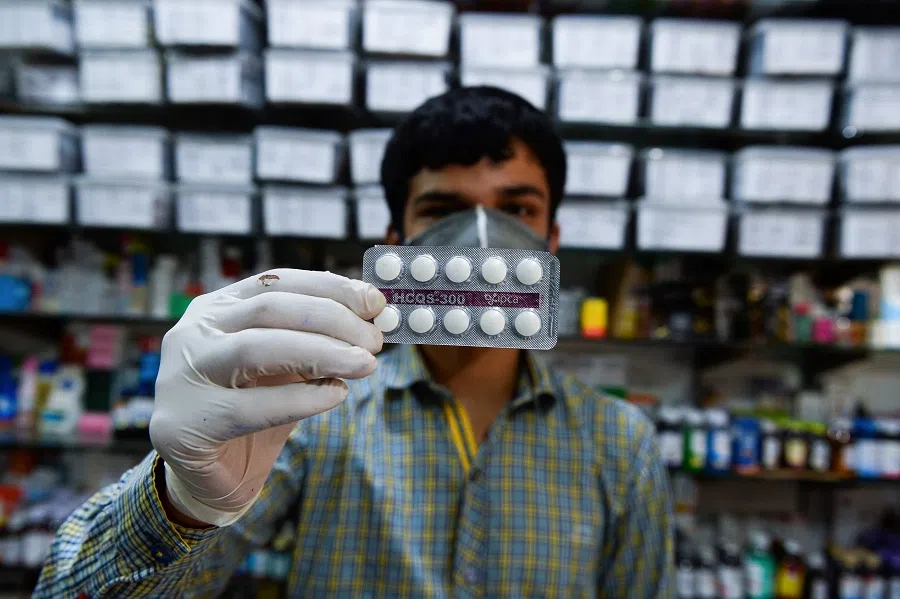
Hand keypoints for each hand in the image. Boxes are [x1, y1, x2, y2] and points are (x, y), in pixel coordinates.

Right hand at [149, 269, 384, 525]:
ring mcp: (179, 376)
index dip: (330, 288)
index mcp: (217, 309)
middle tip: (375, 340)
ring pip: (256, 348)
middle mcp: (192, 333)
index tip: (376, 302)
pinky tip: (336, 395)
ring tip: (365, 364)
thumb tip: (374, 315)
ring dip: (321, 352)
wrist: (213, 479)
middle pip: (270, 308)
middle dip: (331, 319)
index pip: (277, 282)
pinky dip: (301, 398)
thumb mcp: (289, 367)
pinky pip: (250, 406)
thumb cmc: (257, 413)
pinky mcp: (181, 424)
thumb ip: (317, 340)